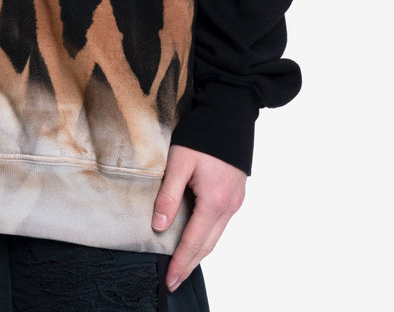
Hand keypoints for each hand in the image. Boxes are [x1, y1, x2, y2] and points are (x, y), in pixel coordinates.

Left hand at [151, 144, 245, 291]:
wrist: (230, 112)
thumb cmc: (204, 134)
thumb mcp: (180, 162)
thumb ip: (169, 195)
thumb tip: (158, 226)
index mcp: (214, 201)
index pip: (194, 241)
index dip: (181, 262)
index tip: (170, 280)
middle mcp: (229, 206)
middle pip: (208, 245)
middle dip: (190, 264)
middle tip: (175, 281)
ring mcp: (235, 200)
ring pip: (216, 235)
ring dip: (200, 252)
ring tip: (184, 264)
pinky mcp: (235, 193)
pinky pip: (221, 223)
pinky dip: (208, 236)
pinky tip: (198, 237)